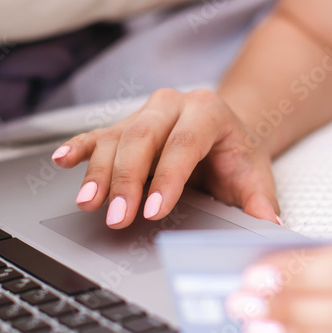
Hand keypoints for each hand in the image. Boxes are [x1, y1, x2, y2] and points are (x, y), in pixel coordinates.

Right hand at [50, 88, 280, 228]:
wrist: (225, 132)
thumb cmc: (236, 156)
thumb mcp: (255, 176)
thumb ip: (260, 202)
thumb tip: (269, 227)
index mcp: (209, 111)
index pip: (184, 143)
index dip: (168, 176)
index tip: (155, 209)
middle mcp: (172, 105)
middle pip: (142, 139)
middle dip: (127, 180)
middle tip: (118, 216)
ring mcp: (144, 113)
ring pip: (115, 138)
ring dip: (98, 173)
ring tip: (88, 203)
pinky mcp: (122, 126)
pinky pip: (96, 135)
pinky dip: (78, 149)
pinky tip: (62, 161)